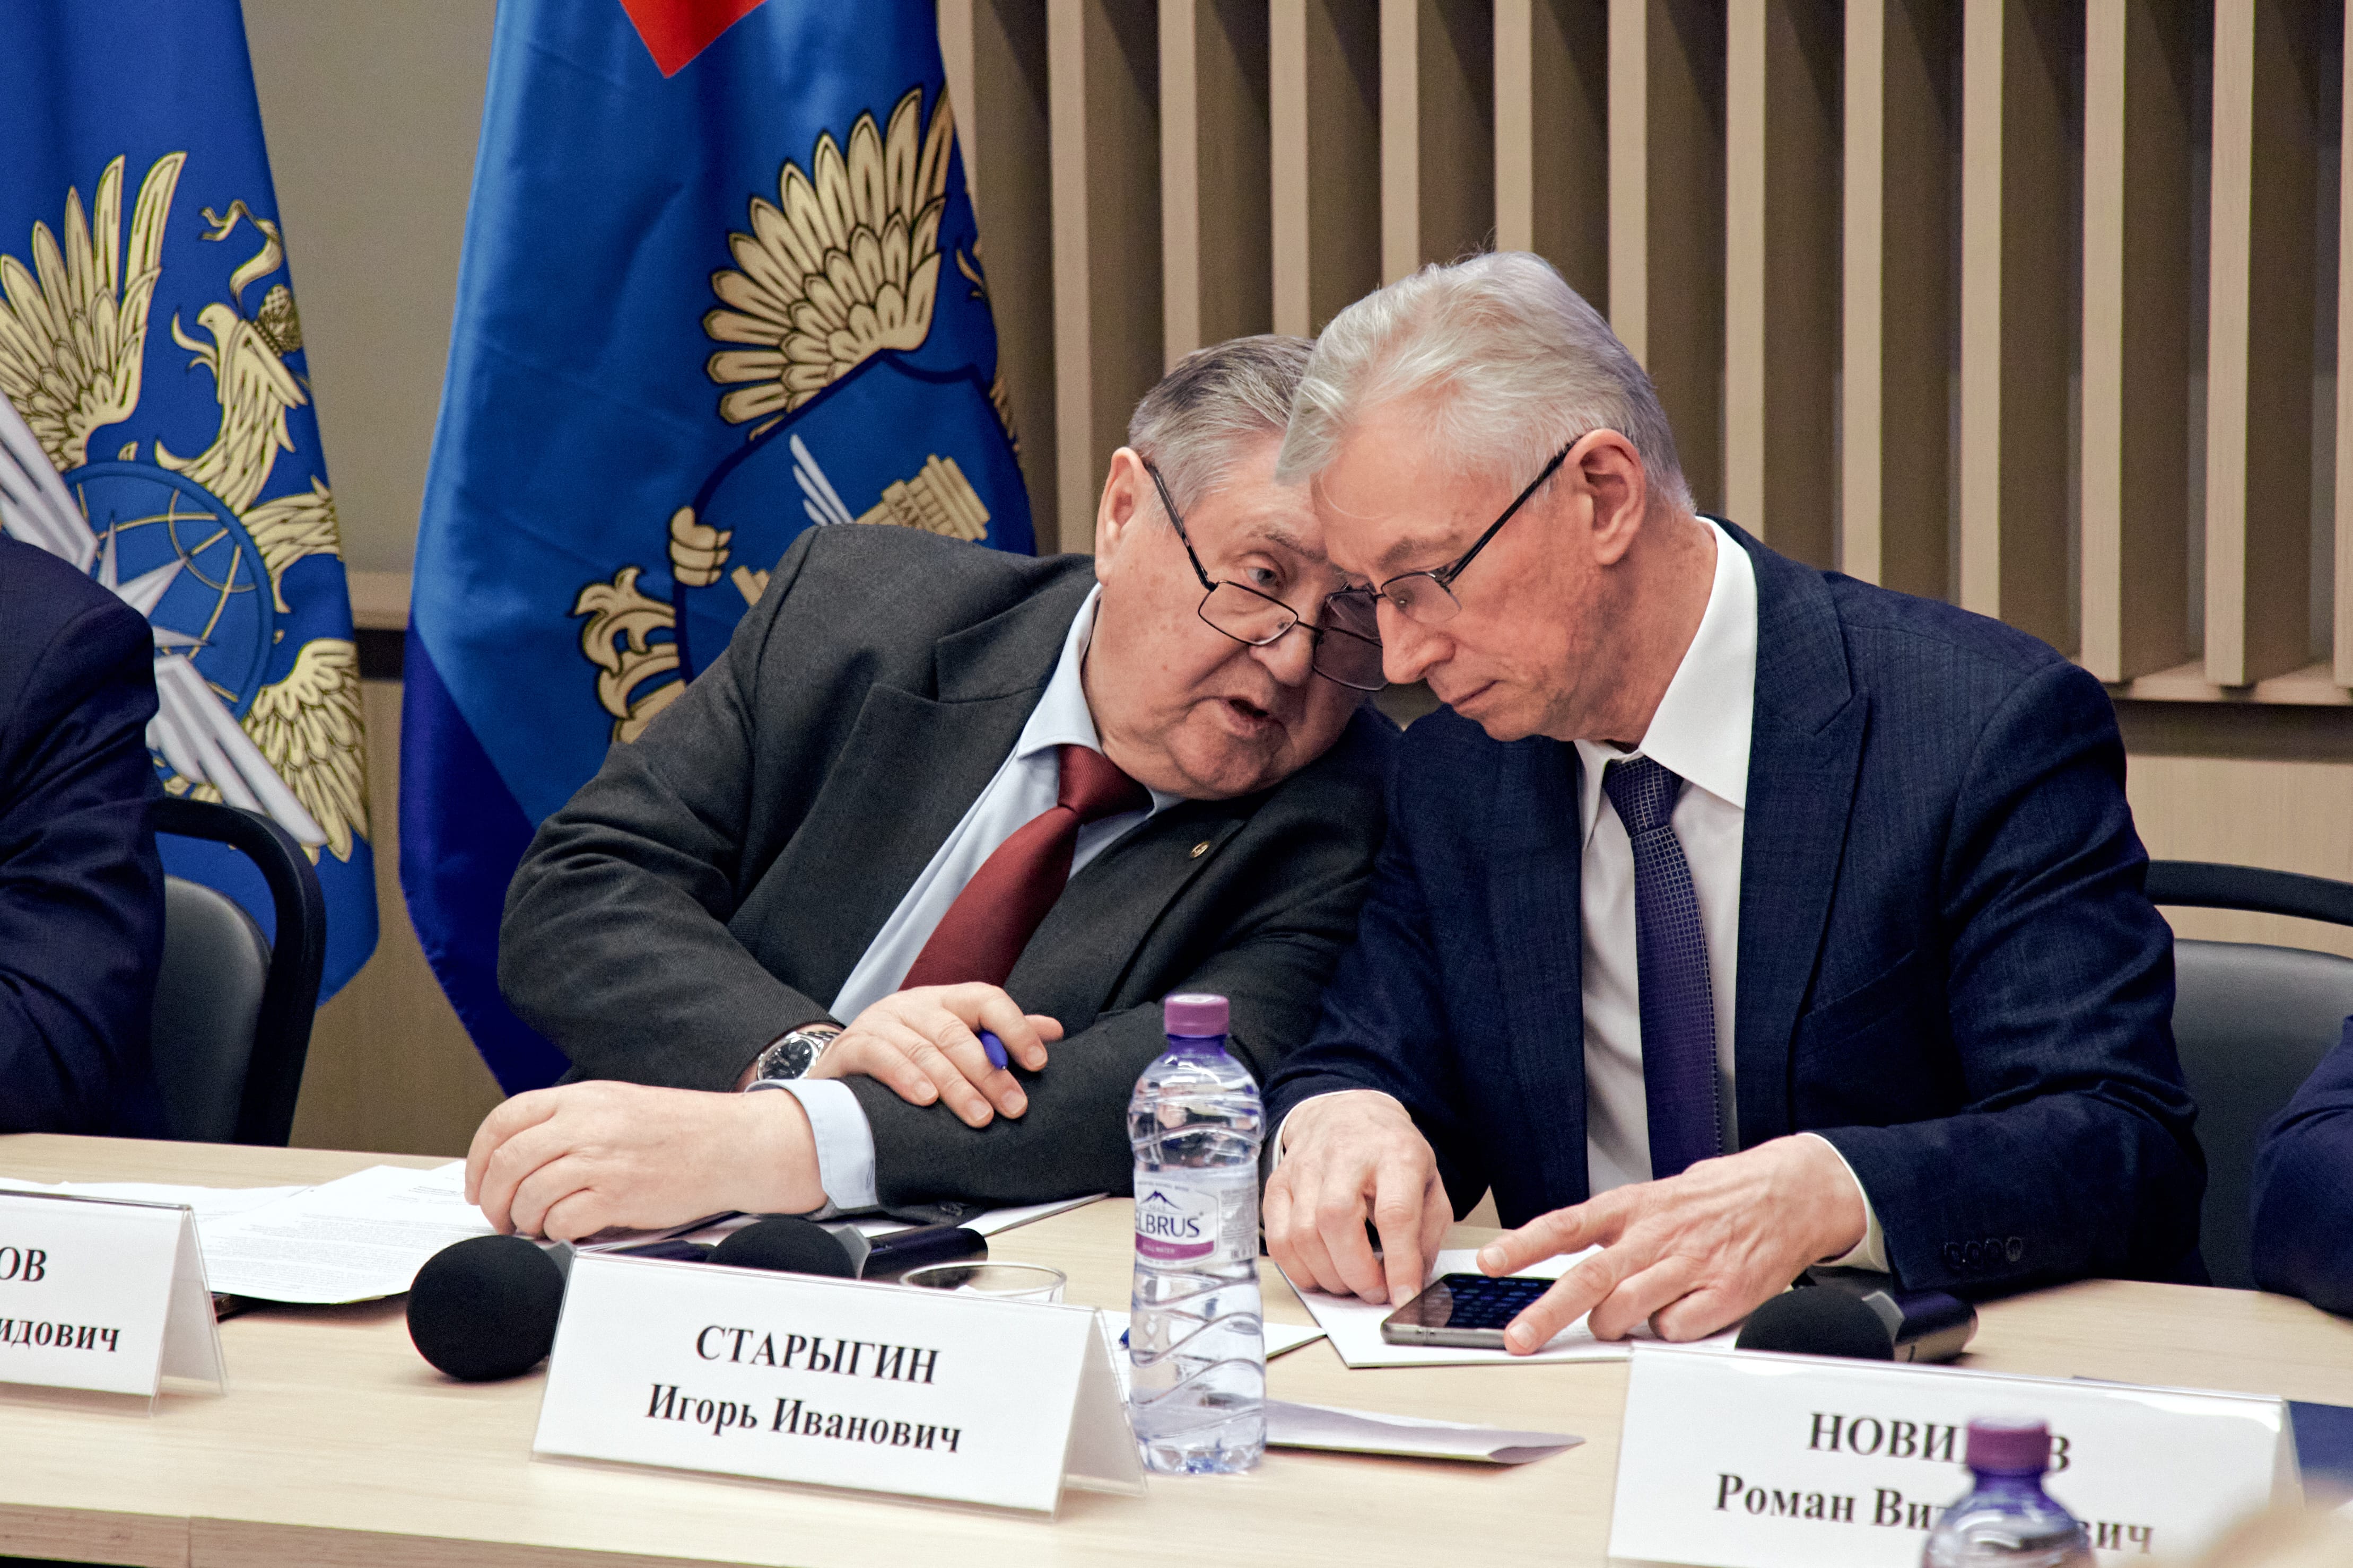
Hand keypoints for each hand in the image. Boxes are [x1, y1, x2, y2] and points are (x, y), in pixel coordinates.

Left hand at [464, 1081, 824, 1240]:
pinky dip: (555, 1232)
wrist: (731, 1144)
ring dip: (524, 1219)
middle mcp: (585, 1125)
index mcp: (581, 1098)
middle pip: (508, 1162)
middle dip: (493, 1197)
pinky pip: (562, 1222)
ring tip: (537, 1225)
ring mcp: (601, 1161)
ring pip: (529, 1196)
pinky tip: (568, 1229)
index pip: (504, 1121)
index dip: (479, 1158)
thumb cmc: (678, 1130)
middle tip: (500, 1216)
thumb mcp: (616, 1104)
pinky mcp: (619, 1197)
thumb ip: (568, 1120)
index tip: (477, 1184)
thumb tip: (517, 1155)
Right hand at [806, 983, 1063, 1127]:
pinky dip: (905, 1078)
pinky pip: (880, 1057)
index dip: (1015, 1027)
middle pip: (957, 1033)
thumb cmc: (909, 1055)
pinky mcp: (852, 1046)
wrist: (842, 1066)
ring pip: (924, 1049)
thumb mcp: (955, 1039)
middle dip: (989, 1073)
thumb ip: (1000, 1035)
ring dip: (955, 1086)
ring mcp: (881, 1022)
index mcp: (945, 1000)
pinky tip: (925, 1100)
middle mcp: (914, 1005)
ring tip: (979, 1116)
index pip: (985, 999)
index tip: (1038, 1062)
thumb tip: (1054, 1031)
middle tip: (1014, 1106)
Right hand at [1262, 1090, 1451, 1306]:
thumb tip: (1412, 1283)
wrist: (1347, 1114)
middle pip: (1337, 1221)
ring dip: (1328, 1275)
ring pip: (1303, 1233)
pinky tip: (1319, 1273)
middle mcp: (1346, 1155)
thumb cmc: (1390, 1155)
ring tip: (1349, 1283)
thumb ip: (1427, 1234)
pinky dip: (1297, 1269)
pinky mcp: (1278, 1182)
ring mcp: (1305, 1167)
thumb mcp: (1429, 1184)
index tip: (1404, 1297)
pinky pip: (1277, 1237)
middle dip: (1356, 1272)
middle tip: (1374, 1292)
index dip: (1399, 1263)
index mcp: (1394, 1154)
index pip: (1395, 1213)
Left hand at [1475, 1134, 1867, 1351]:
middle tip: (1517, 1339)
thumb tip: (1563, 1255)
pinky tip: (1677, 1313)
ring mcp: (1690, 1265)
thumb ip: (1613, 1228)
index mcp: (1632, 1207)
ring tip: (1615, 1320)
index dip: (1524, 1244)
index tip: (1489, 1262)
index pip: (1566, 1225)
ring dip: (1611, 1325)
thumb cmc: (1715, 1199)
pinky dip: (1666, 1330)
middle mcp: (1656, 1235)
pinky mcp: (1724, 1293)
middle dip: (1546, 1314)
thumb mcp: (1655, 1197)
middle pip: (1589, 1278)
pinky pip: (1676, 1328)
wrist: (1790, 1192)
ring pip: (1627, 1310)